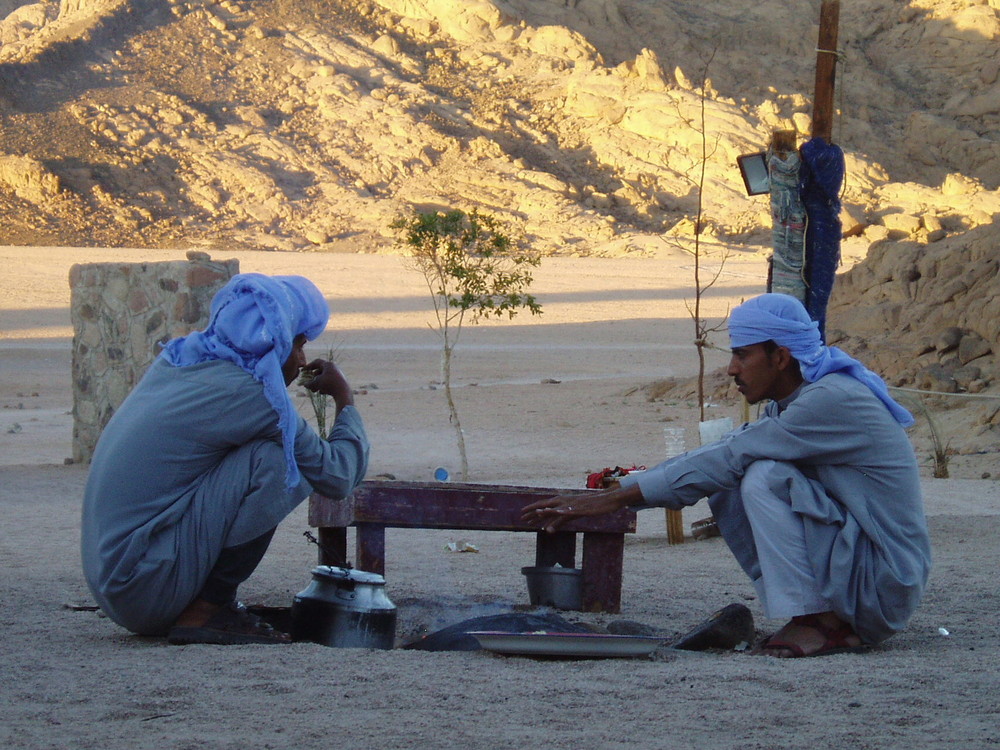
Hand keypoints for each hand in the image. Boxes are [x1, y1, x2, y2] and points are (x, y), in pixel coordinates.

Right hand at [301, 359, 354, 412]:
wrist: (343, 393)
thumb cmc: (329, 384)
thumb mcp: (317, 383)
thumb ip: (309, 383)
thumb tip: (305, 385)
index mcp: (328, 365)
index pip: (317, 362)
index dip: (309, 366)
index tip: (303, 371)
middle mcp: (334, 368)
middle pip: (320, 371)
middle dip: (313, 378)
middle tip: (308, 383)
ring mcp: (338, 375)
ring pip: (324, 378)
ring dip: (318, 384)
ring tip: (314, 391)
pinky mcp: (340, 382)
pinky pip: (330, 383)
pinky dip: (324, 387)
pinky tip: (322, 392)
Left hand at [521, 487, 637, 532]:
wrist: (607, 501)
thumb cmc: (590, 507)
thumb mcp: (572, 516)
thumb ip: (559, 522)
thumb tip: (548, 530)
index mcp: (563, 502)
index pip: (544, 506)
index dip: (533, 510)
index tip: (522, 514)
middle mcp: (565, 501)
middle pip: (547, 506)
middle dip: (533, 511)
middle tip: (522, 517)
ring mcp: (572, 505)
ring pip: (556, 508)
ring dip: (546, 511)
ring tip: (534, 514)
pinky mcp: (580, 509)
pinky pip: (569, 512)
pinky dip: (561, 512)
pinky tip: (556, 513)